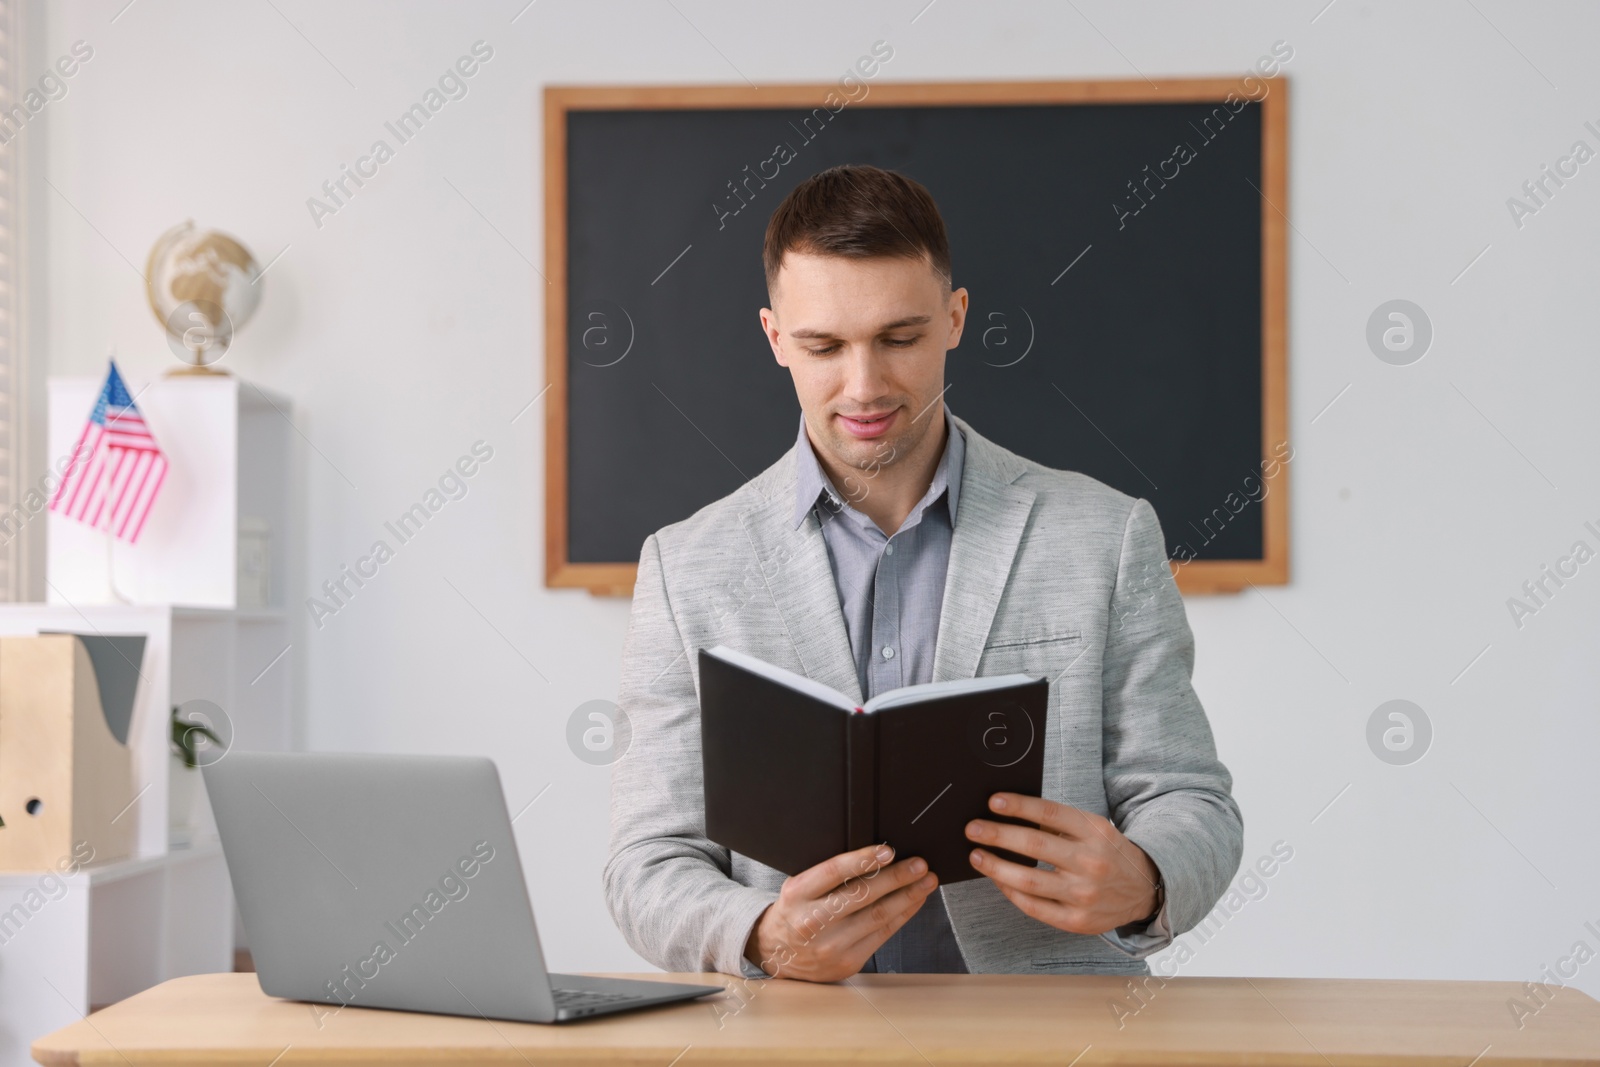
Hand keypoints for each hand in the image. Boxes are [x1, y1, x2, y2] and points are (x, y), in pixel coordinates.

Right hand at [743, 843, 936, 981]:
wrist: (776, 954)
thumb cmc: (795, 912)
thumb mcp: (799, 887)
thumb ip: (829, 875)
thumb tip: (875, 856)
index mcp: (798, 894)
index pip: (834, 872)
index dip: (863, 860)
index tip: (888, 851)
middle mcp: (813, 921)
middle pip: (862, 895)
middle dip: (896, 877)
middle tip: (919, 865)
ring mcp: (831, 945)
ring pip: (878, 916)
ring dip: (907, 897)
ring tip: (926, 882)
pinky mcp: (847, 962)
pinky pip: (882, 935)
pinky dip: (902, 916)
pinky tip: (913, 902)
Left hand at [965, 793, 1159, 934]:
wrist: (1143, 889)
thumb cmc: (1107, 853)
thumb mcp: (1092, 829)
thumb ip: (1057, 821)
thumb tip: (1008, 811)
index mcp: (1096, 832)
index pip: (1050, 813)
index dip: (1019, 806)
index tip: (992, 801)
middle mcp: (1092, 863)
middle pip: (1035, 845)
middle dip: (998, 835)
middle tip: (972, 829)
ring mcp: (1084, 895)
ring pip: (1029, 880)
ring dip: (996, 866)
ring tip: (976, 856)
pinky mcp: (1077, 921)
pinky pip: (1034, 906)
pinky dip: (1010, 891)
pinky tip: (997, 879)